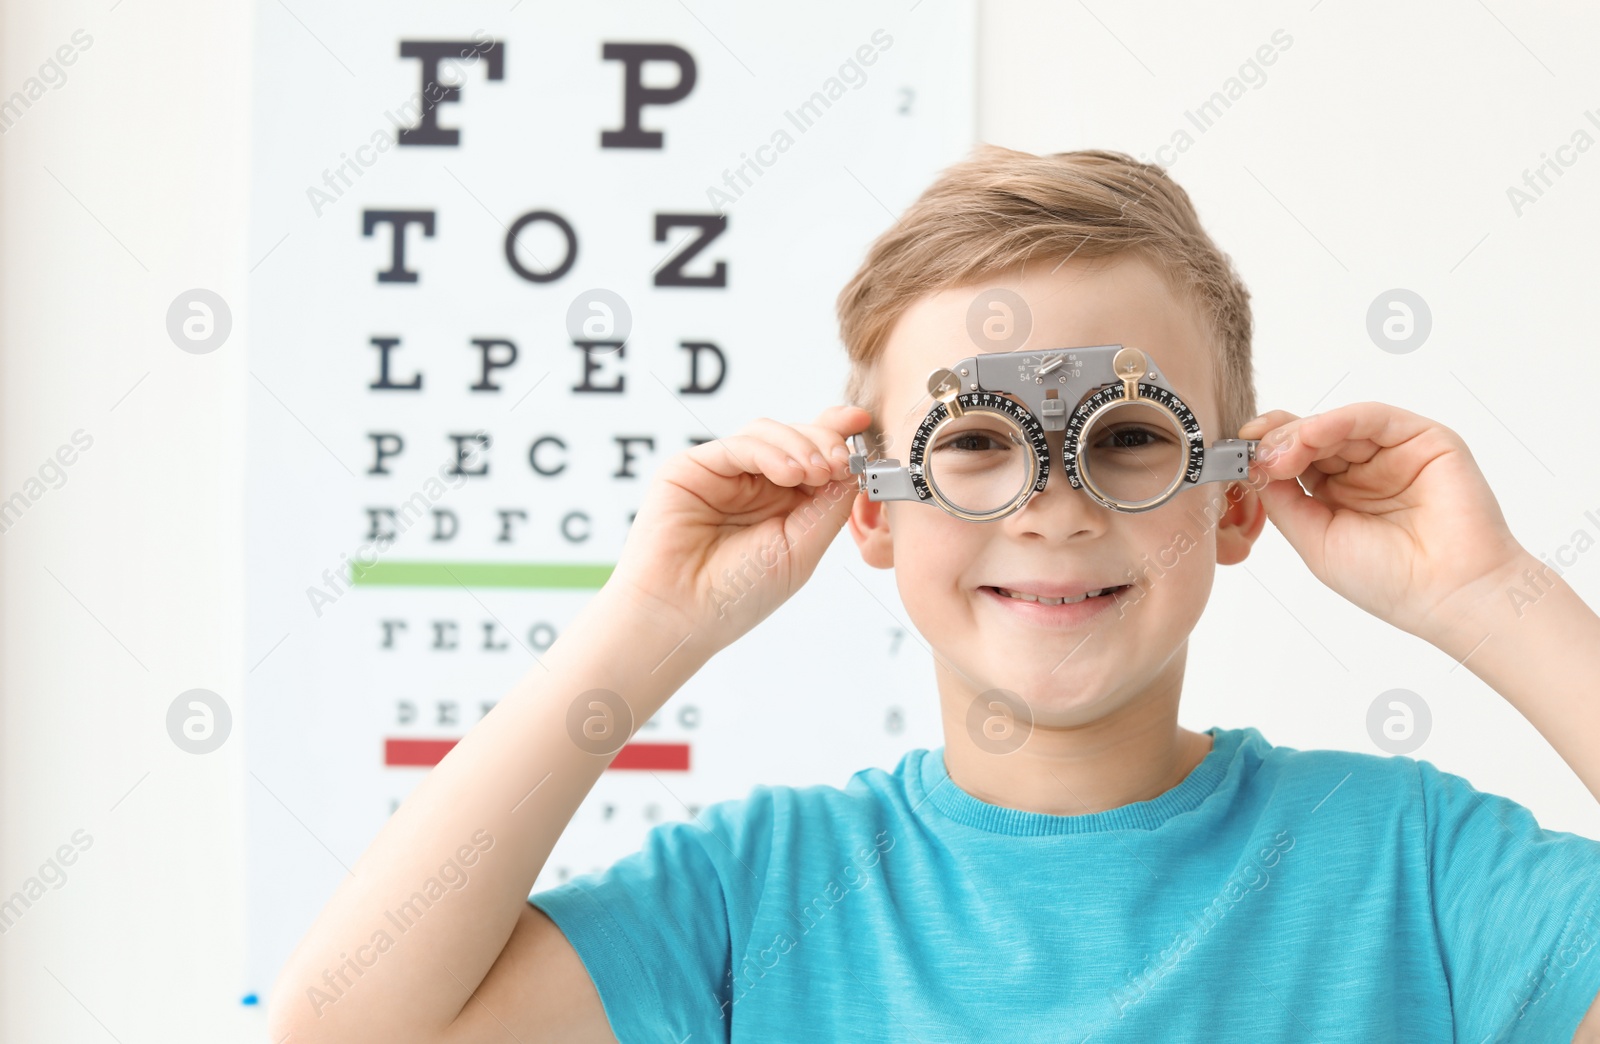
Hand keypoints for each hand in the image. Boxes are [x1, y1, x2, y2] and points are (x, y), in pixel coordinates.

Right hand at [603, 405, 869, 652]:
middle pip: (795, 436)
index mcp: (784, 503)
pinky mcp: (692, 467)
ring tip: (816, 472)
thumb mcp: (801, 550)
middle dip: (824, 440)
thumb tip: (855, 468)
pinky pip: (738, 445)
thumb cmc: (737, 594)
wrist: (681, 615)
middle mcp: (754, 484)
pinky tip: (788, 473)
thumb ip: (828, 507)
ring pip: (768, 432)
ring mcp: (724, 473)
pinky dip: (768, 451)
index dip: (837, 436)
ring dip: (800, 445)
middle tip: (841, 461)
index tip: (862, 422)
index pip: (815, 456)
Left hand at [1238, 402, 1528, 647]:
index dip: (1264, 454)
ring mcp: (1392, 452)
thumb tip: (1252, 467)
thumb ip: (1283, 501)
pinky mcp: (1423, 438)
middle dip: (1276, 441)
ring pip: (1336, 424)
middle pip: (1309, 437)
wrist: (1450, 593)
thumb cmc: (1389, 579)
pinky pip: (1372, 418)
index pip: (1292, 460)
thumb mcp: (1315, 539)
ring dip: (1301, 432)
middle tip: (1256, 455)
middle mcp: (1362, 470)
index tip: (1237, 457)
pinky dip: (1337, 421)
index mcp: (1335, 495)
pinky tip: (1311, 435)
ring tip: (1281, 453)